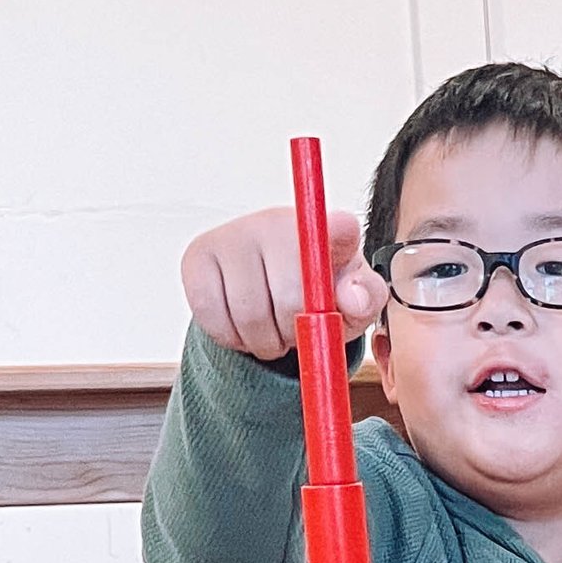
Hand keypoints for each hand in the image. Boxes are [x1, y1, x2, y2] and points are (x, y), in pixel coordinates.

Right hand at [181, 205, 385, 360]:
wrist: (270, 290)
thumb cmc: (320, 293)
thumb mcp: (353, 302)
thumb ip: (364, 299)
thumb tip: (351, 298)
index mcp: (325, 228)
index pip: (340, 228)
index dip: (338, 242)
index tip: (338, 260)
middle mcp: (276, 220)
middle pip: (290, 296)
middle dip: (296, 332)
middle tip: (297, 333)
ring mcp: (232, 234)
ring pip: (249, 315)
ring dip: (265, 342)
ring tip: (273, 332)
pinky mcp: (197, 257)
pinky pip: (213, 318)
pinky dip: (232, 339)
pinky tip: (244, 327)